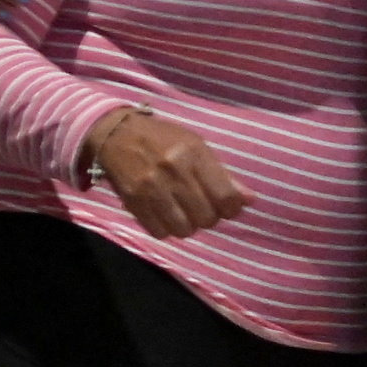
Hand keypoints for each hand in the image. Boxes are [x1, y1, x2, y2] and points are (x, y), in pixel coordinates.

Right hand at [84, 106, 248, 239]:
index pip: (226, 198)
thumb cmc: (163, 139)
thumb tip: (249, 200)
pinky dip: (167, 228)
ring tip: (183, 211)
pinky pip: (160, 232)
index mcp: (194, 154)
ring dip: (188, 225)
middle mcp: (173, 171)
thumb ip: (224, 175)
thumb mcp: (197, 146)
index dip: (232, 209)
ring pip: (184, 229)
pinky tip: (166, 214)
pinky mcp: (133, 201)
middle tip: (202, 207)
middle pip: (206, 218)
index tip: (227, 207)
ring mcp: (151, 188)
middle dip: (209, 217)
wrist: (117, 134)